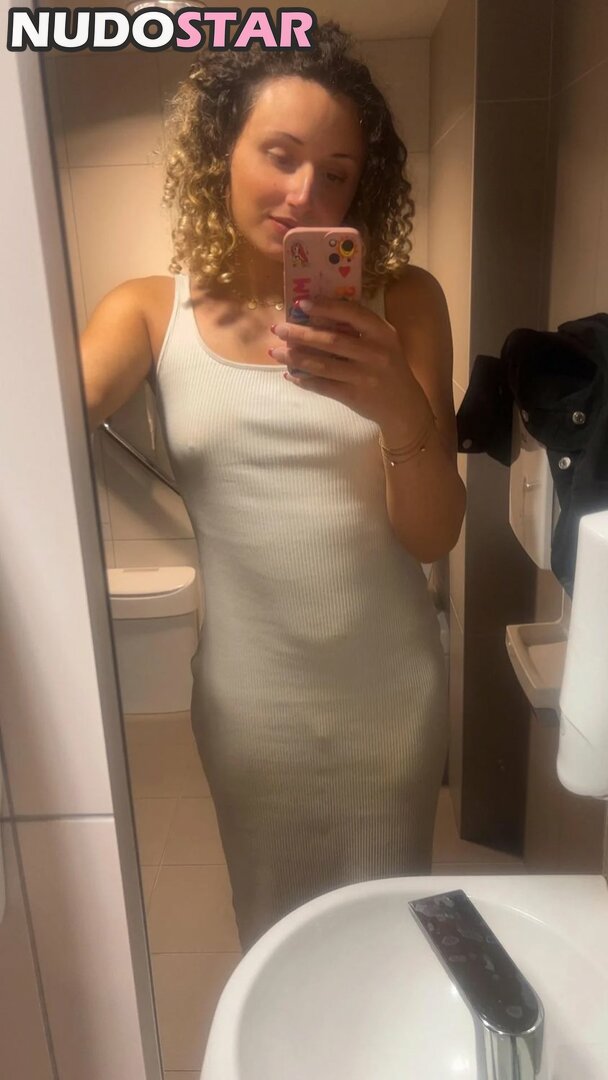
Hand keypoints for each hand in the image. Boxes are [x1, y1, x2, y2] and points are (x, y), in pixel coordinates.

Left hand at [268, 297, 423, 430]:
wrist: (404, 407)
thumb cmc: (389, 367)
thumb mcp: (384, 342)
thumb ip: (360, 328)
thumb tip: (316, 317)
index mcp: (383, 333)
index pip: (352, 313)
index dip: (326, 307)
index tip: (302, 304)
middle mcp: (375, 353)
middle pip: (331, 340)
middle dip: (300, 334)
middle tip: (278, 328)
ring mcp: (364, 377)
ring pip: (322, 365)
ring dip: (295, 357)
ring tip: (275, 351)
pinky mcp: (354, 397)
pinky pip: (323, 386)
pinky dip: (304, 380)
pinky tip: (290, 374)